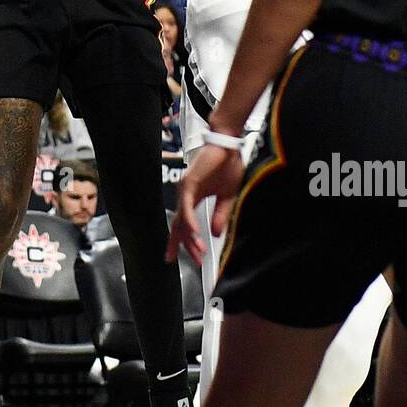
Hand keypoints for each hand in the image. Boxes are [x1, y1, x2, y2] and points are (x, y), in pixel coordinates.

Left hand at [166, 141, 244, 263]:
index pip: (183, 223)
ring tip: (198, 252)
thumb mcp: (227, 197)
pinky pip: (187, 208)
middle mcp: (186, 194)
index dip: (184, 241)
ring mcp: (185, 189)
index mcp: (194, 197)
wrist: (228, 145)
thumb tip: (216, 233)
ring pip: (182, 220)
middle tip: (192, 261)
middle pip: (178, 225)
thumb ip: (220, 215)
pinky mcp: (189, 183)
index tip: (191, 256)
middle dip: (183, 245)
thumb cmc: (227, 165)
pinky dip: (190, 222)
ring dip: (190, 238)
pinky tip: (195, 234)